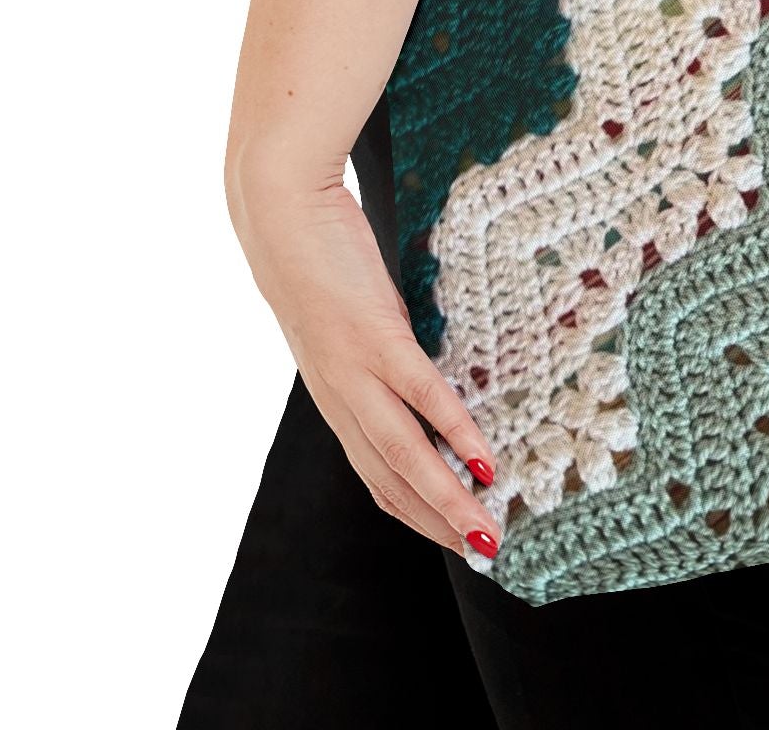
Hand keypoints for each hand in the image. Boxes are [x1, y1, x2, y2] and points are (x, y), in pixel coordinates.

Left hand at [230, 169, 502, 560]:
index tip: (457, 537)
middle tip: (485, 555)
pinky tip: (485, 459)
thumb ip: (380, 344)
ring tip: (488, 531)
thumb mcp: (351, 315)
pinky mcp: (374, 338)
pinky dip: (455, 435)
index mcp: (337, 396)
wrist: (280, 214)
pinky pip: (421, 397)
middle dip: (437, 525)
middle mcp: (341, 398)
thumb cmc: (319, 255)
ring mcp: (355, 372)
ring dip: (447, 502)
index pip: (377, 475)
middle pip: (390, 483)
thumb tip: (423, 357)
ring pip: (404, 457)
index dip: (416, 512)